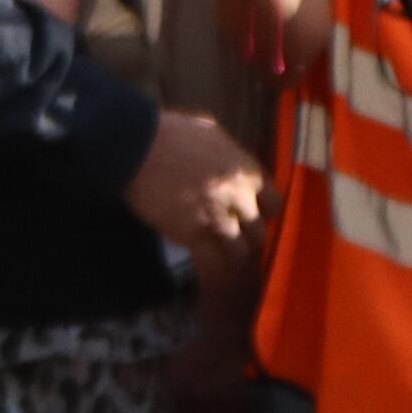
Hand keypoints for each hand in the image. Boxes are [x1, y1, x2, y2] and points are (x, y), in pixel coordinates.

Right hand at [125, 108, 265, 268]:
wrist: (136, 146)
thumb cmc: (170, 133)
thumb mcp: (212, 133)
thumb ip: (230, 153)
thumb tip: (231, 161)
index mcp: (250, 173)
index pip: (275, 204)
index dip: (262, 212)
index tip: (249, 215)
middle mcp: (242, 199)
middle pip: (259, 231)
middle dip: (247, 236)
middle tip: (233, 239)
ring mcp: (219, 219)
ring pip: (241, 251)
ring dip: (231, 255)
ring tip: (221, 260)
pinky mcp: (193, 235)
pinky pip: (214, 263)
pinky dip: (215, 273)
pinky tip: (212, 279)